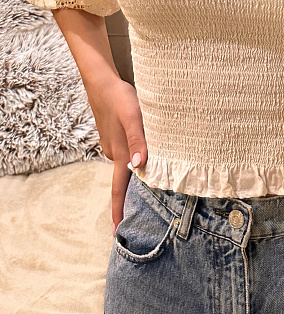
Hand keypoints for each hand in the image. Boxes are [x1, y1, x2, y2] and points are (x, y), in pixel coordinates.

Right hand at [86, 77, 147, 234]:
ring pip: (127, 168)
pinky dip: (136, 161)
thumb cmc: (120, 98)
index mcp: (119, 155)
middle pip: (125, 183)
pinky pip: (127, 156)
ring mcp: (113, 147)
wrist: (101, 81)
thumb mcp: (134, 118)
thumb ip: (138, 141)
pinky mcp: (115, 139)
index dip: (118, 211)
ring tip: (153, 187)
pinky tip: (145, 158)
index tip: (115, 232)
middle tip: (140, 219)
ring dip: (137, 177)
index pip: (119, 190)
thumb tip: (139, 166)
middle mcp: (115, 155)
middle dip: (131, 200)